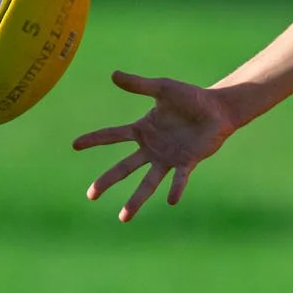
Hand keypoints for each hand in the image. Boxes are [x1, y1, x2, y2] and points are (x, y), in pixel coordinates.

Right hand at [73, 71, 237, 221]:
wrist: (218, 108)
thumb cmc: (190, 97)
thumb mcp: (163, 88)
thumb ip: (139, 84)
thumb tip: (113, 74)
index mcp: (142, 129)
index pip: (112, 135)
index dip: (94, 139)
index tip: (74, 144)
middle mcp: (151, 148)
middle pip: (124, 167)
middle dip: (107, 180)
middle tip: (90, 195)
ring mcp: (168, 157)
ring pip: (148, 182)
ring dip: (136, 199)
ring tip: (123, 217)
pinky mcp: (187, 161)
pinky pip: (179, 178)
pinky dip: (176, 188)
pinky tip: (170, 200)